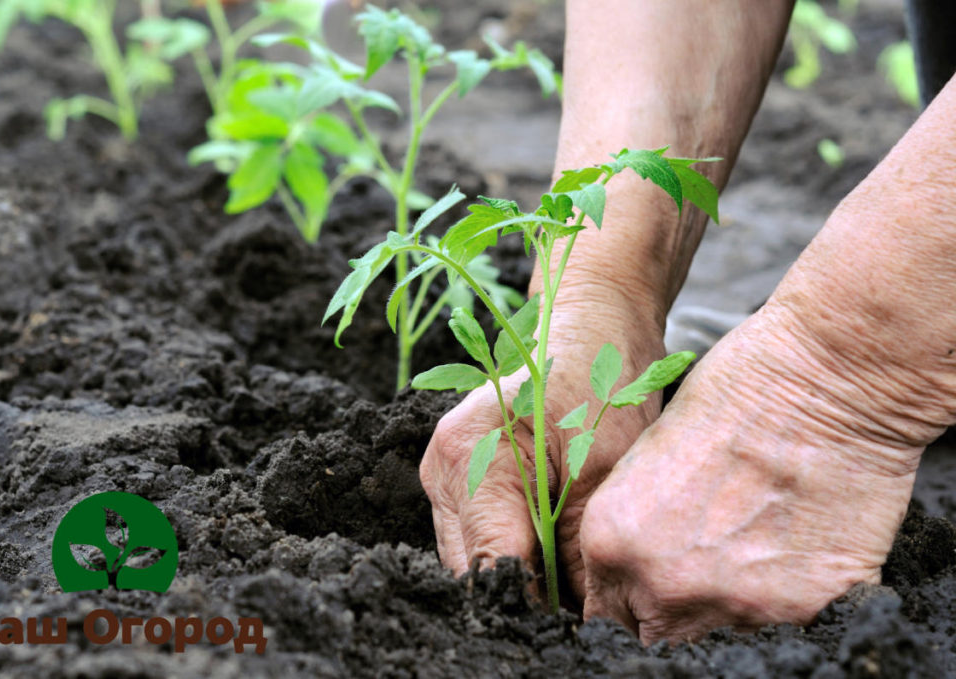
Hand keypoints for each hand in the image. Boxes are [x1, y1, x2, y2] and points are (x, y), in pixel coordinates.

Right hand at [420, 292, 666, 599]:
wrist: (591, 326)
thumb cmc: (602, 383)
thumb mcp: (603, 473)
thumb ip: (580, 553)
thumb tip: (582, 621)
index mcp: (470, 458)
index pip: (492, 568)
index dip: (536, 607)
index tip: (578, 625)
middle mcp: (442, 468)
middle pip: (473, 570)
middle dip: (526, 596)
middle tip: (581, 606)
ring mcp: (442, 472)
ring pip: (472, 559)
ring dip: (519, 575)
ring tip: (572, 577)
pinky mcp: (455, 476)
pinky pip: (477, 536)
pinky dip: (514, 551)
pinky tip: (553, 549)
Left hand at [579, 301, 923, 642]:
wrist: (823, 381)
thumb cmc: (734, 393)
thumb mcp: (648, 456)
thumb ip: (634, 524)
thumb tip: (637, 567)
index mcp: (612, 542)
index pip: (606, 610)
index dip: (630, 596)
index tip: (649, 583)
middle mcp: (662, 584)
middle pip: (656, 632)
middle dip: (672, 606)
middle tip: (703, 563)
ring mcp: (731, 604)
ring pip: (718, 633)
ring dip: (729, 602)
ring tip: (754, 541)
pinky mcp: (801, 608)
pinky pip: (784, 623)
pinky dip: (790, 595)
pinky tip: (795, 542)